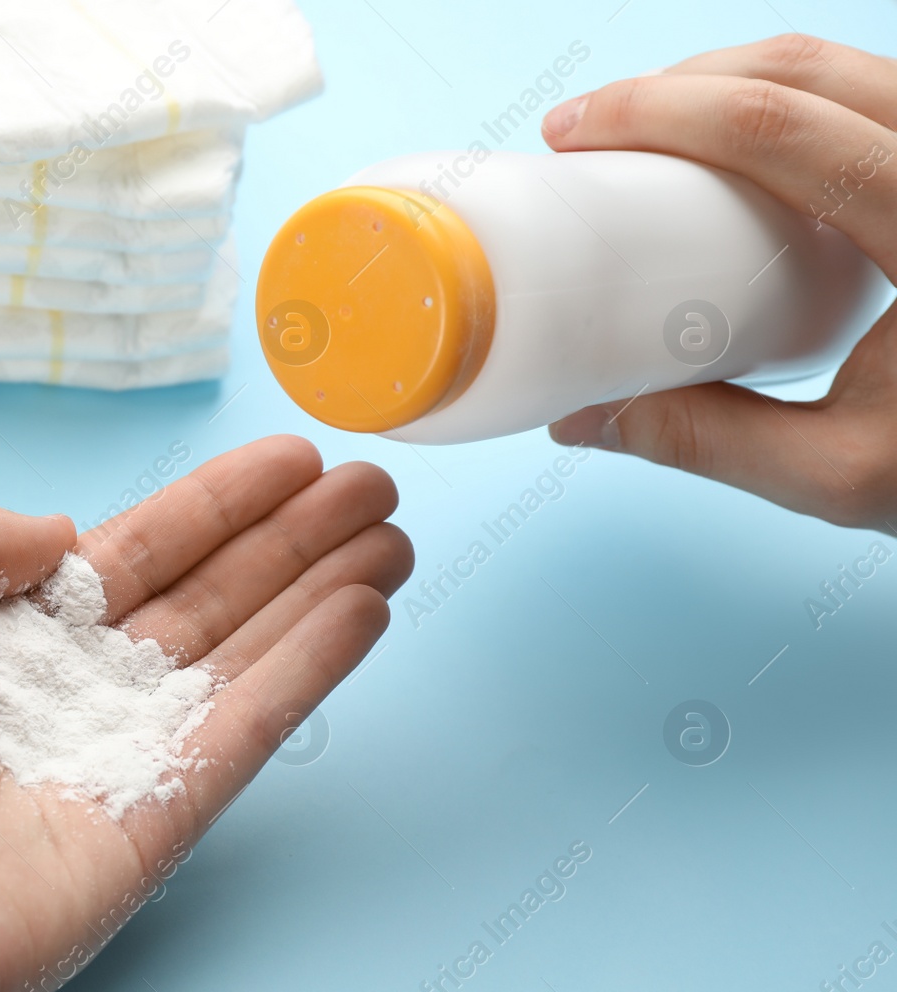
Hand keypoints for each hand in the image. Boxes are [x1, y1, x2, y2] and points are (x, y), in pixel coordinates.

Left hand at [0, 436, 409, 991]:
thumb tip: (64, 532)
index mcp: (13, 630)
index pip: (141, 550)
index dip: (219, 505)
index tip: (290, 461)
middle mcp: (78, 686)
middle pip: (213, 593)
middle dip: (294, 538)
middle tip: (371, 487)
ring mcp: (127, 752)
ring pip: (248, 651)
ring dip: (323, 589)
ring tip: (393, 535)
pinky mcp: (165, 814)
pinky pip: (253, 724)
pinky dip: (312, 665)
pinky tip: (365, 609)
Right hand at [541, 35, 896, 531]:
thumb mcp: (842, 471)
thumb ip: (709, 441)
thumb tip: (584, 420)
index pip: (780, 128)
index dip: (660, 113)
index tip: (578, 131)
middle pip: (803, 70)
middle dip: (681, 81)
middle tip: (592, 126)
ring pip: (843, 67)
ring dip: (734, 79)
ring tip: (652, 127)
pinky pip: (872, 95)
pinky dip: (791, 97)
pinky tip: (741, 141)